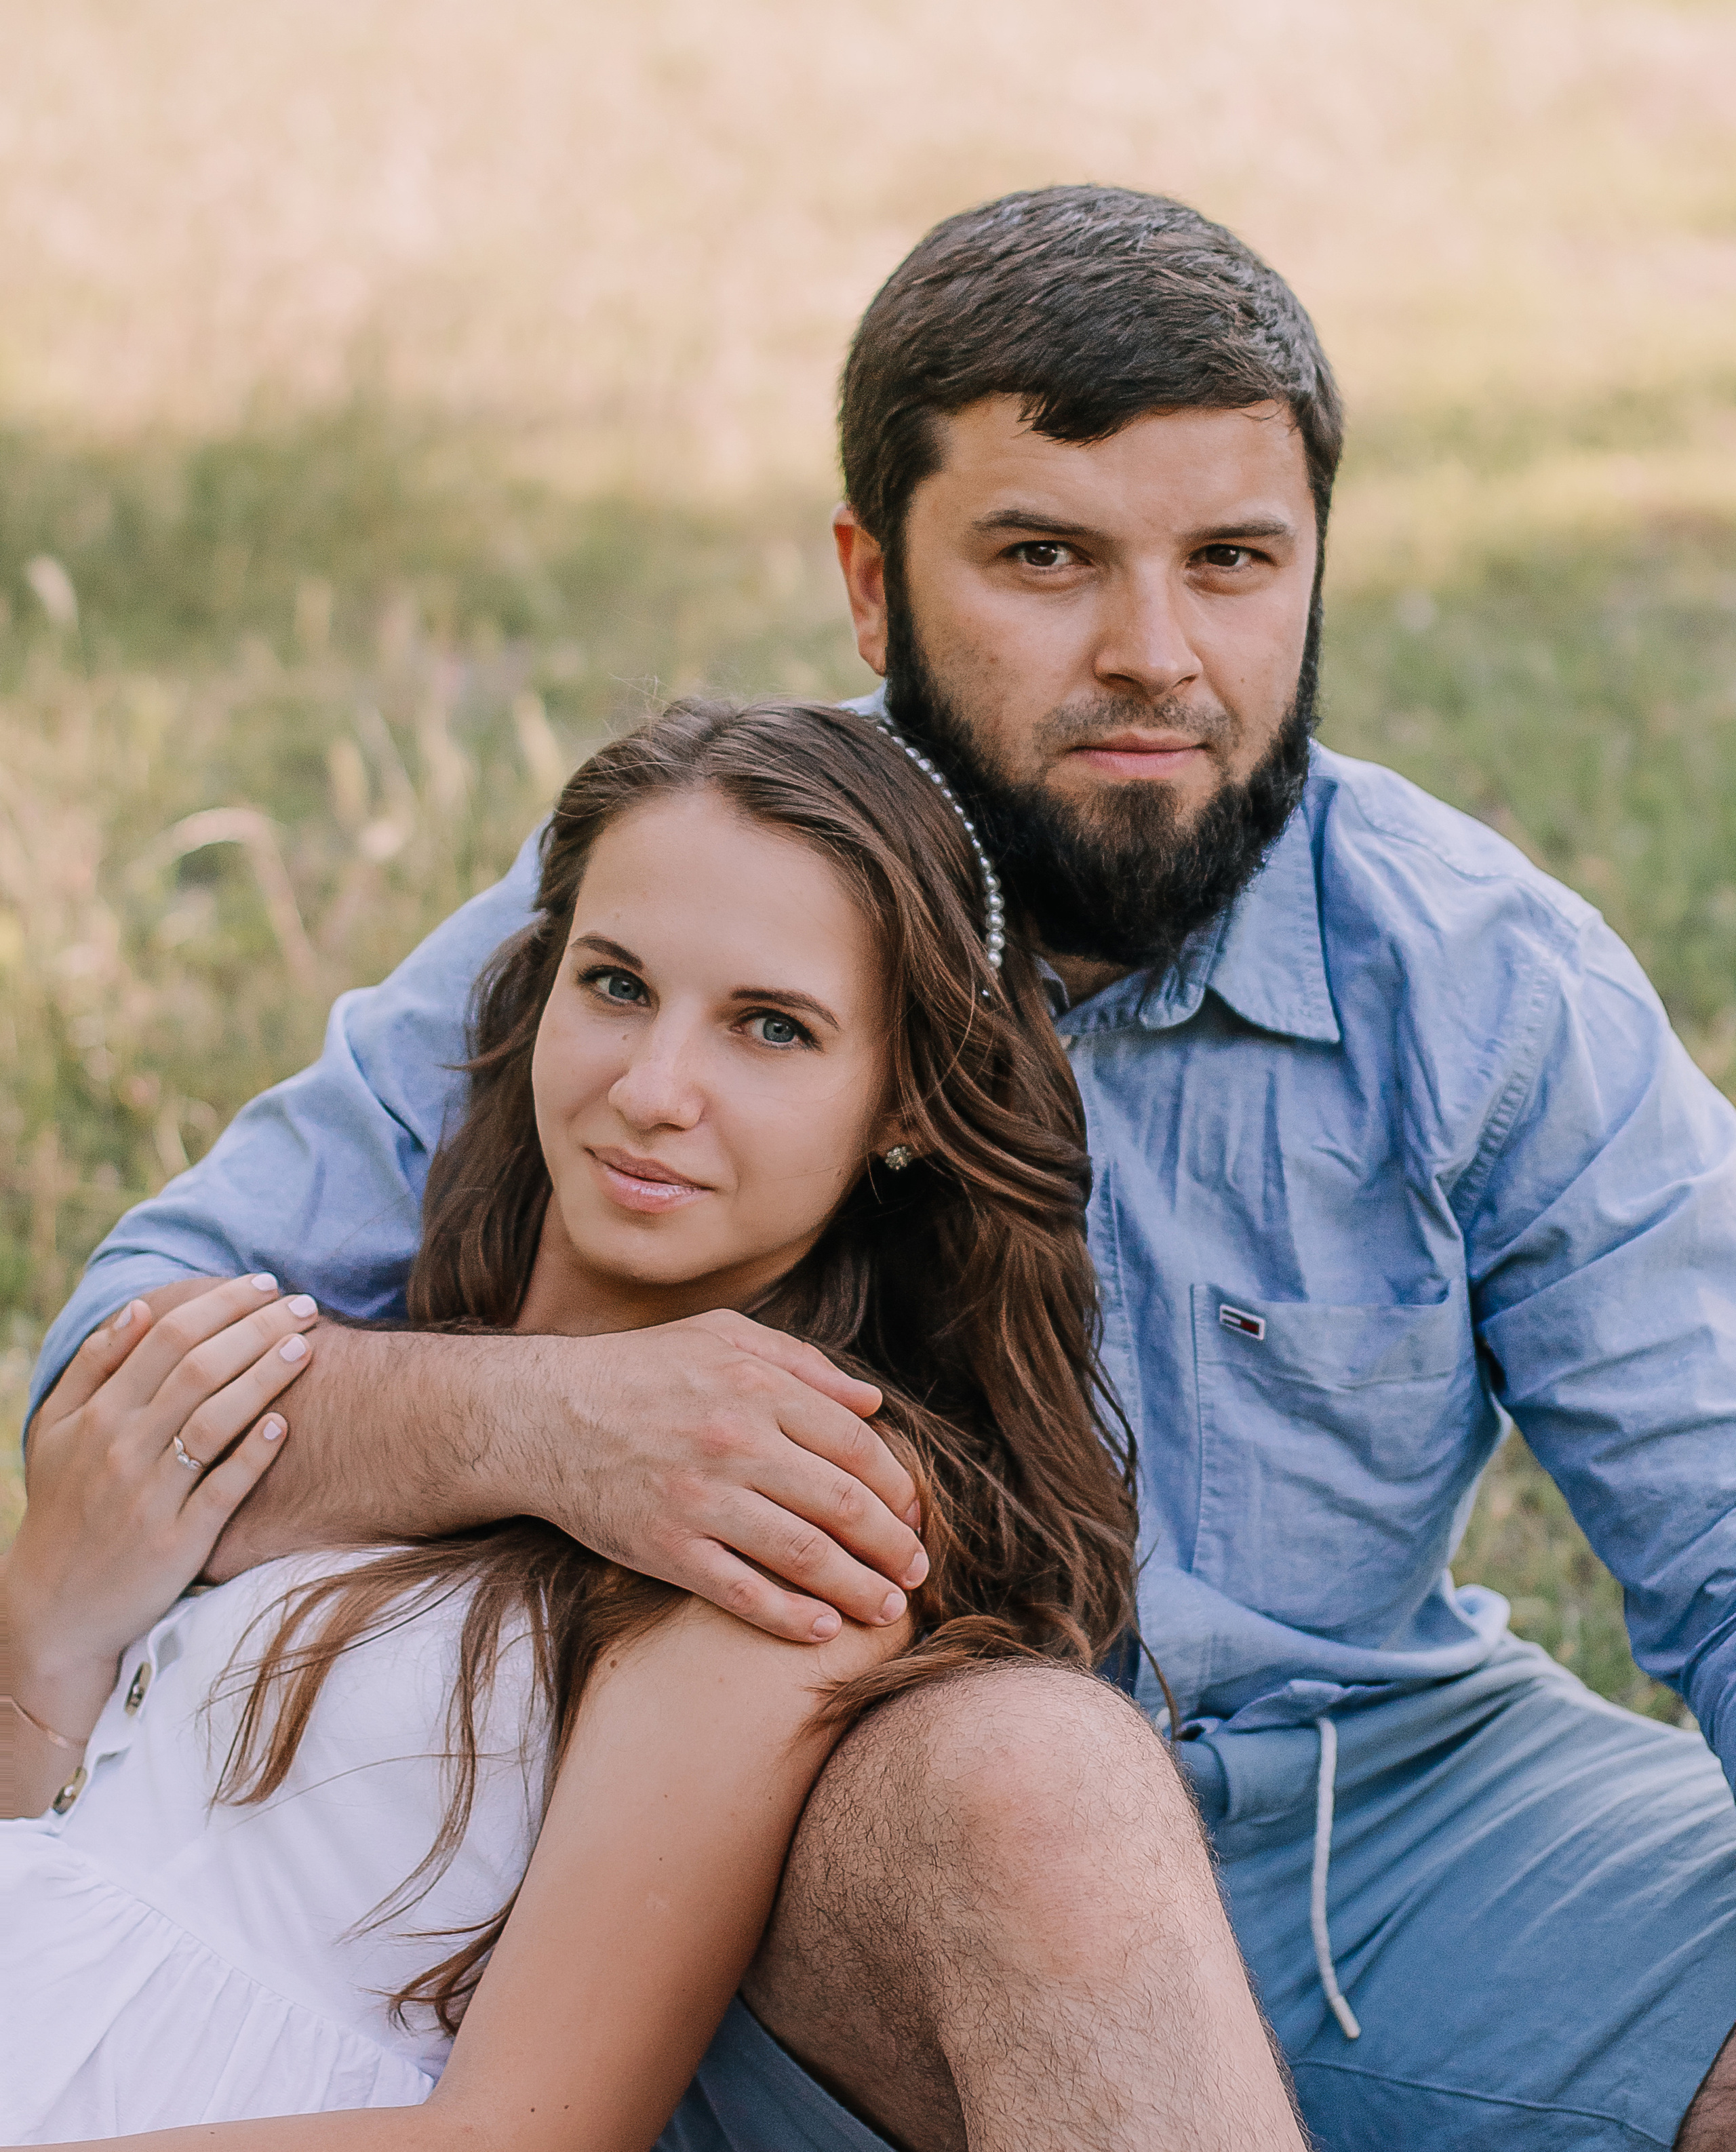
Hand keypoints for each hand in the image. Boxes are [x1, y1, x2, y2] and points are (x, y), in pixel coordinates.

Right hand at [5, 1275, 319, 1736]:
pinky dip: (254, 1452)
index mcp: (96, 1415)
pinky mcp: (178, 1542)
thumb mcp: (55, 1432)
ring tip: (305, 1347)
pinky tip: (285, 1422)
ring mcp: (150, 1496)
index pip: (167, 1337)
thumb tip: (140, 1309)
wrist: (56, 1607)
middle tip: (305, 1306)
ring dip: (264, 1377)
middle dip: (258, 1328)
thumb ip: (92, 1366)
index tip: (264, 1284)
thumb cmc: (66, 1504)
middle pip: (199, 1368)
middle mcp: (121, 1449)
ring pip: (214, 1420)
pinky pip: (223, 1489)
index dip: (222, 1304)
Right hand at [517, 1308, 928, 1643]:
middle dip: (893, 1547)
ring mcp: (700, 1498)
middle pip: (843, 1505)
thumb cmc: (637, 1370)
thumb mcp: (721, 1337)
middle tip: (917, 1572)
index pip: (856, 1445)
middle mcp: (736, 1441)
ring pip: (805, 1555)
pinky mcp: (665, 1547)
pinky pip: (743, 1592)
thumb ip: (801, 1363)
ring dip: (859, 1588)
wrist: (539, 1415)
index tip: (915, 1516)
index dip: (898, 1487)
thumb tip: (873, 1402)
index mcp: (757, 1386)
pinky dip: (790, 1617)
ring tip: (888, 1609)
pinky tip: (823, 1629)